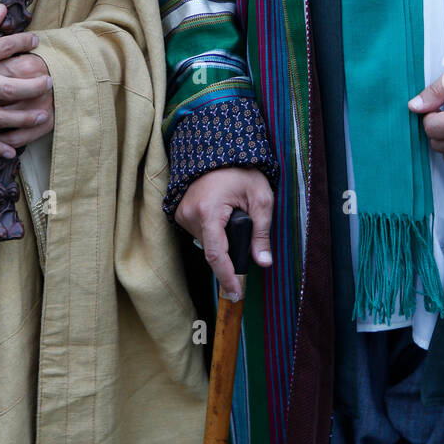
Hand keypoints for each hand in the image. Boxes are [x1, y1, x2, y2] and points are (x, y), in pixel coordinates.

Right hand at [0, 3, 53, 157]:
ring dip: (23, 118)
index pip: (5, 48)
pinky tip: (12, 151)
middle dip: (34, 87)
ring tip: (41, 115)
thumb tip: (3, 13)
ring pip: (0, 117)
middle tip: (49, 83)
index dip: (24, 43)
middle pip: (11, 88)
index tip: (36, 42)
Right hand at [175, 167, 273, 298]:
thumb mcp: (261, 198)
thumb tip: (263, 262)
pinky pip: (199, 233)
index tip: (236, 293)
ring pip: (206, 243)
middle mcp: (190, 214)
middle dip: (231, 249)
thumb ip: (262, 232)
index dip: (227, 277)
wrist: (218, 150)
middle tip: (245, 228)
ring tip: (233, 214)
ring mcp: (182, 213)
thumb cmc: (241, 171)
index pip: (216, 255)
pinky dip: (212, 232)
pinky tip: (221, 217)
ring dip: (221, 239)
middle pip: (213, 250)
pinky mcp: (179, 212)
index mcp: (209, 211)